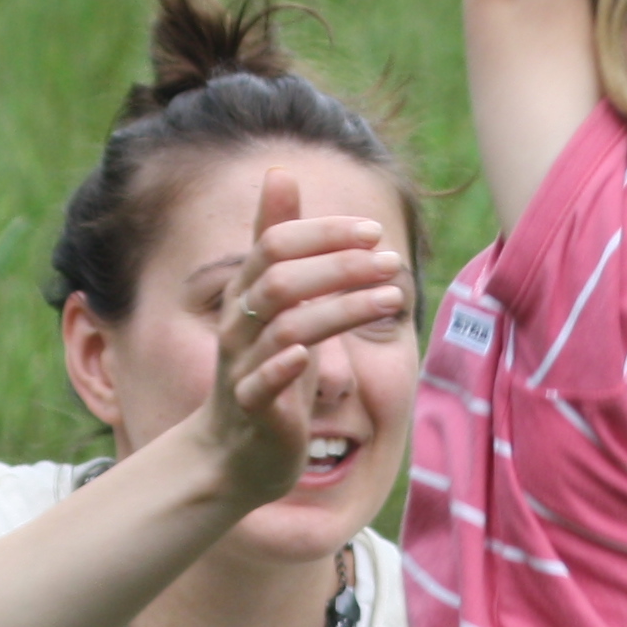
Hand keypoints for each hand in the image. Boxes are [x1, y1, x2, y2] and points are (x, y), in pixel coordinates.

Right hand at [194, 169, 409, 514]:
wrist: (235, 454)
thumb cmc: (265, 370)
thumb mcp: (274, 302)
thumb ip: (276, 242)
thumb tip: (281, 172)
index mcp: (246, 294)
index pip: (274, 244)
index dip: (324, 233)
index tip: (375, 232)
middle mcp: (238, 324)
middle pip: (282, 279)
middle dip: (340, 266)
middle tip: (392, 262)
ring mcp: (242, 366)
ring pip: (284, 327)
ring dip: (340, 308)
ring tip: (391, 297)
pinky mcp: (252, 410)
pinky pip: (260, 383)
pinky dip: (283, 367)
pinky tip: (311, 356)